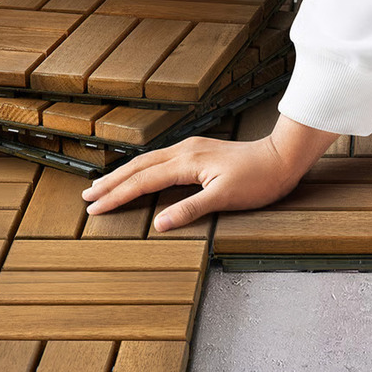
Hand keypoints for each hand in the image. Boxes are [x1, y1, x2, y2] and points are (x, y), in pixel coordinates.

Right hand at [82, 115, 339, 231]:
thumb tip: (159, 223)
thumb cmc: (259, 179)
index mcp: (187, 162)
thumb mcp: (225, 198)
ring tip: (105, 185)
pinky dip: (144, 169)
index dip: (118, 196)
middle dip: (112, 182)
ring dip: (125, 174)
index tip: (95, 208)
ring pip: (149, 161)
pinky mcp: (200, 151)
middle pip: (139, 167)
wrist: (282, 158)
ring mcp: (192, 149)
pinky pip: (162, 160)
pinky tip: (141, 174)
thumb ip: (190, 209)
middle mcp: (185, 151)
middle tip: (88, 196)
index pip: (143, 181)